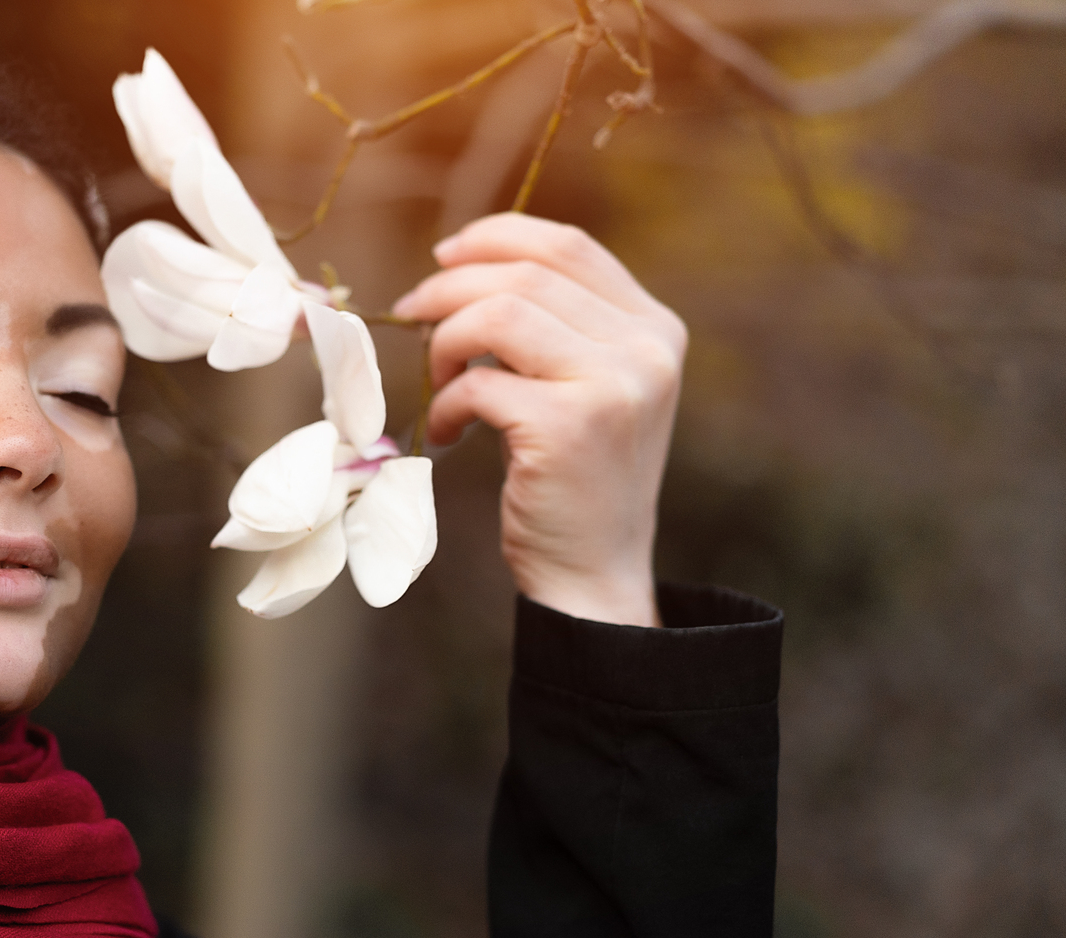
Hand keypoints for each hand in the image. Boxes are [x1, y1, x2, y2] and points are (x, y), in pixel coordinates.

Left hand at [391, 212, 685, 627]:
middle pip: (525, 275)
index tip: (444, 258)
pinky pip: (479, 385)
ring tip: (436, 381)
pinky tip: (448, 433)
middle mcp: (646, 348)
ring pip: (498, 314)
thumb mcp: (586, 387)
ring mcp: (613, 385)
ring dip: (445, 342)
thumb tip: (464, 268)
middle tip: (411, 317)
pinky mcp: (569, 426)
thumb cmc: (574, 479)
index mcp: (654, 328)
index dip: (496, 238)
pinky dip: (447, 405)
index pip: (568, 247)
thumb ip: (556, 327)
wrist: (595, 572)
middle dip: (450, 290)